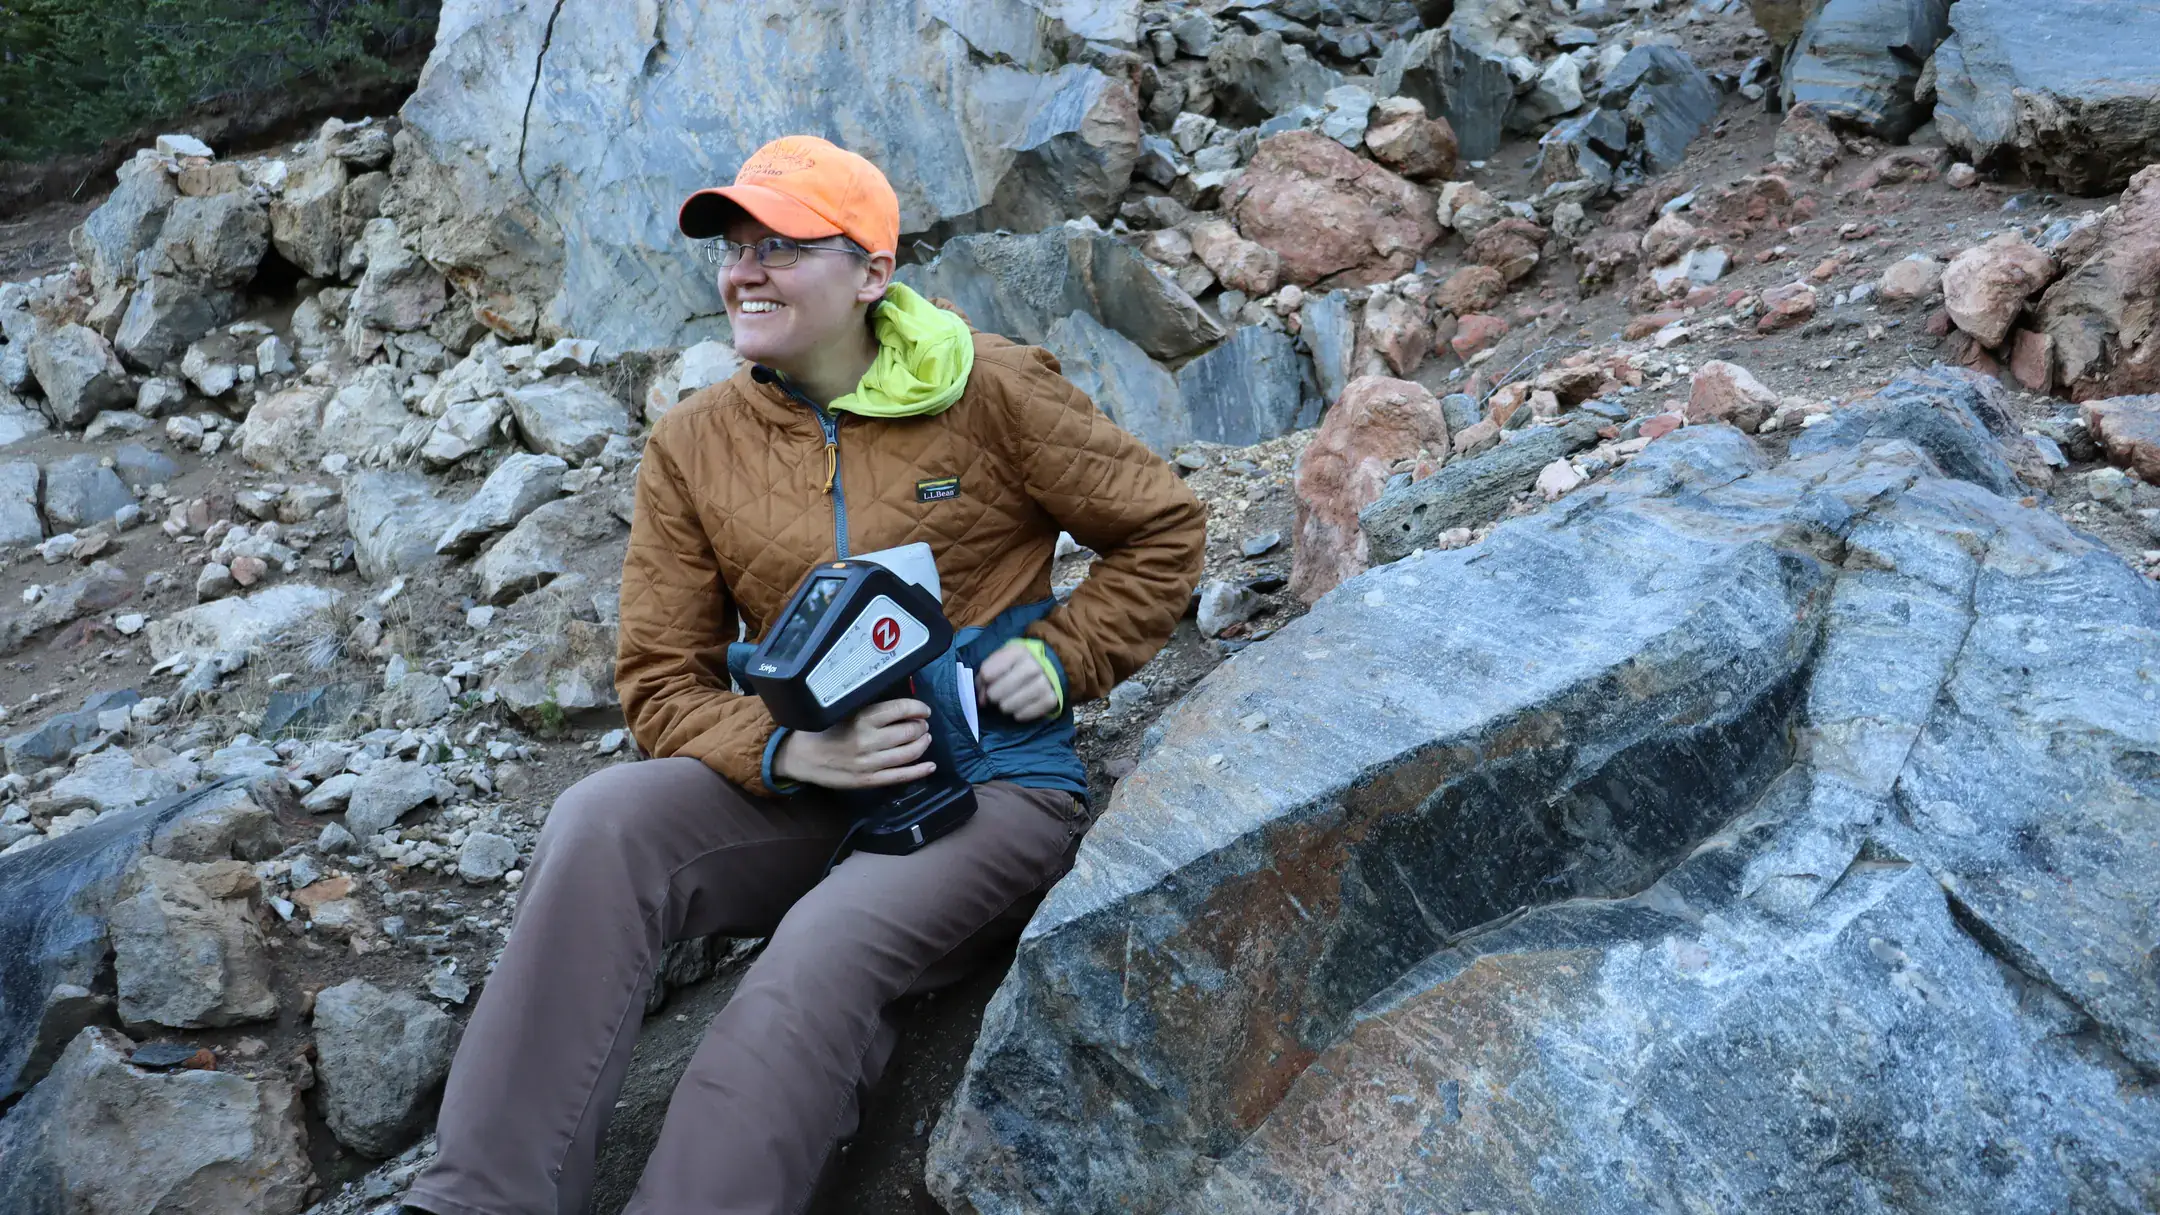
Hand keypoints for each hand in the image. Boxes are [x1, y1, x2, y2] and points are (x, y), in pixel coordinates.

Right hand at [772, 698, 936, 788]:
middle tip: (922, 724)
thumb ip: (869, 709)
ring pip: (909, 753)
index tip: (923, 709)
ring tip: (925, 738)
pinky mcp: (869, 780)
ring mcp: (870, 762)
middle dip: (921, 727)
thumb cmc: (821, 730)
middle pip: (909, 731)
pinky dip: (919, 771)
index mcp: (862, 718)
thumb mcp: (843, 711)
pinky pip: (900, 776)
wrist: (800, 756)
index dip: (918, 708)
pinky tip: (930, 766)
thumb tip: (899, 707)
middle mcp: (869, 740)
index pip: (901, 709)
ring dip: (922, 744)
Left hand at [977, 641, 1058, 722]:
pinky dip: (1018, 714)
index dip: (984, 682)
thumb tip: (982, 701)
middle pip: (995, 693)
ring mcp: (1044, 683)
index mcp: (1018, 651)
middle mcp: (1033, 666)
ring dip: (1005, 706)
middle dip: (993, 695)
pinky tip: (1020, 707)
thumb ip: (984, 677)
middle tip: (999, 693)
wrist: (1048, 668)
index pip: (987, 673)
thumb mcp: (1000, 661)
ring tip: (1010, 700)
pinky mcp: (1051, 700)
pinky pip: (1022, 715)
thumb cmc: (1017, 665)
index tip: (988, 683)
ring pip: (1007, 706)